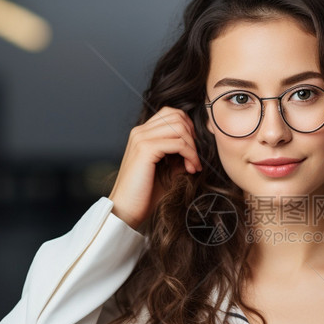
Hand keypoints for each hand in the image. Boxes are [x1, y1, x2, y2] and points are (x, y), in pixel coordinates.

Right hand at [108, 106, 202, 230]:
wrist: (126, 210)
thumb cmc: (145, 194)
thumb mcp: (167, 170)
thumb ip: (178, 156)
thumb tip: (197, 149)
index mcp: (142, 134)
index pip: (171, 113)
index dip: (188, 128)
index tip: (193, 150)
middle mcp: (140, 132)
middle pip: (177, 116)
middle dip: (193, 136)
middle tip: (195, 158)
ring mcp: (141, 138)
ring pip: (180, 127)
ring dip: (193, 147)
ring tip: (194, 166)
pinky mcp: (145, 149)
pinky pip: (178, 143)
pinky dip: (190, 155)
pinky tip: (191, 169)